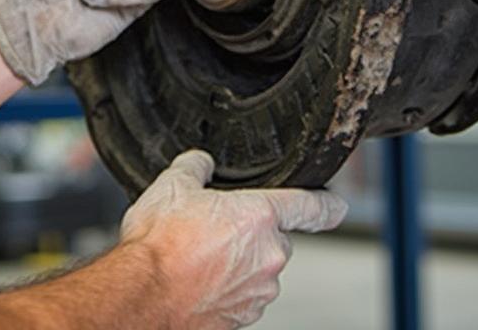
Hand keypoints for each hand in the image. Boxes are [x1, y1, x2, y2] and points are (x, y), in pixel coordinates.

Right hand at [121, 150, 347, 328]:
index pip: (310, 207)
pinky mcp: (242, 318)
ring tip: (197, 257)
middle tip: (213, 229)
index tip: (336, 205)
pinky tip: (196, 280)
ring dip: (236, 263)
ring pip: (257, 269)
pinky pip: (242, 296)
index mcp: (259, 217)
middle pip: (273, 239)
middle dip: (250, 233)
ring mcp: (257, 292)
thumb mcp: (173, 184)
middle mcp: (268, 256)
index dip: (326, 204)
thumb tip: (201, 162)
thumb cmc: (159, 244)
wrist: (141, 296)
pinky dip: (225, 288)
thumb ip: (196, 166)